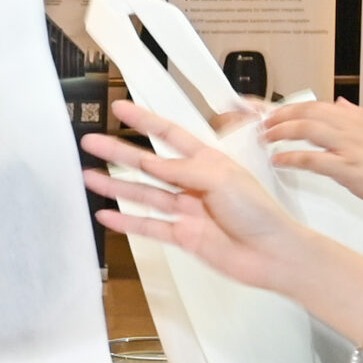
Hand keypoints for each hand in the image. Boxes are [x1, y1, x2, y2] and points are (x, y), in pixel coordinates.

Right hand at [79, 99, 338, 297]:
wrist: (273, 254)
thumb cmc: (260, 213)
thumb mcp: (222, 180)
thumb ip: (184, 170)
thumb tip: (153, 164)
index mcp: (208, 162)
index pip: (170, 135)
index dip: (145, 120)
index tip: (121, 108)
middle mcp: (194, 183)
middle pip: (149, 164)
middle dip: (119, 152)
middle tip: (92, 142)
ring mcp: (187, 210)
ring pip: (144, 194)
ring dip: (116, 186)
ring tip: (89, 177)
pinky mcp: (184, 236)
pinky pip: (150, 226)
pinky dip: (127, 222)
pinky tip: (108, 216)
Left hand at [263, 99, 362, 216]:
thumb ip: (357, 116)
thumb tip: (340, 103)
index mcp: (357, 119)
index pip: (317, 105)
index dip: (291, 107)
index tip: (273, 111)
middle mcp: (351, 127)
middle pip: (307, 113)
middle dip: (280, 116)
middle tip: (263, 124)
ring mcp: (348, 147)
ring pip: (306, 129)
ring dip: (281, 132)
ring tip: (265, 138)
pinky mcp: (347, 168)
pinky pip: (312, 159)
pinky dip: (292, 157)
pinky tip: (279, 160)